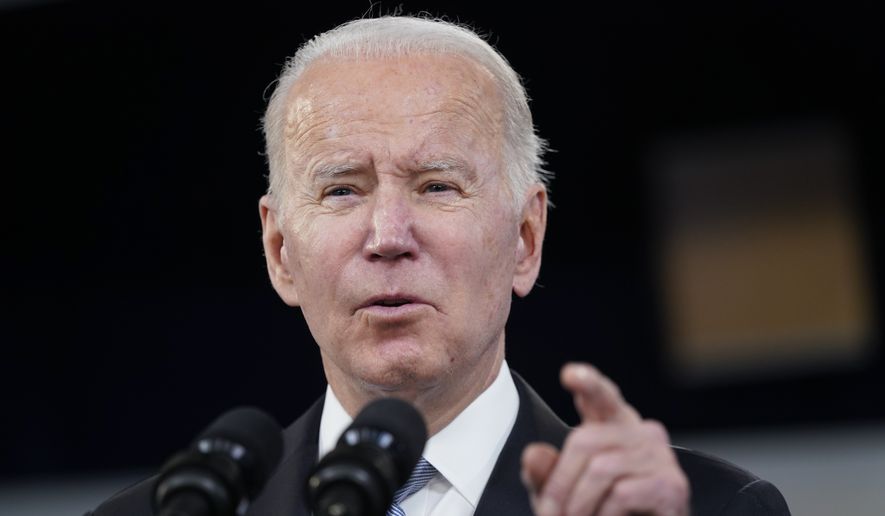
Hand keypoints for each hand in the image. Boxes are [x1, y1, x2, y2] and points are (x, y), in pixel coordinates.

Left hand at [521, 363, 689, 515]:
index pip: (602, 395)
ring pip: (600, 469)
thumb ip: (546, 473)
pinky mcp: (671, 484)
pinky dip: (604, 515)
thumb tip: (534, 455)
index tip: (570, 375)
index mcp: (614, 425)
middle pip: (584, 440)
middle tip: (549, 513)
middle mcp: (640, 433)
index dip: (588, 382)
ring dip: (578, 505)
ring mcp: (659, 456)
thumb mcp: (565, 493)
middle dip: (559, 484)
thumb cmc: (604, 511)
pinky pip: (621, 494)